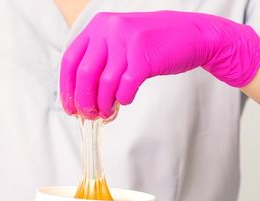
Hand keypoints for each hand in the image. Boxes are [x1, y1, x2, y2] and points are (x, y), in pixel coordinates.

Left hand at [59, 11, 259, 117]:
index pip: (70, 60)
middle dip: (84, 101)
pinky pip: (126, 87)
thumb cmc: (154, 43)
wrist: (193, 34)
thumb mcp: (121, 41)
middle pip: (84, 74)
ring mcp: (127, 41)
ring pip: (104, 84)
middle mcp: (110, 29)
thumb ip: (101, 59)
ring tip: (107, 113)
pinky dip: (123, 99)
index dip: (67, 88)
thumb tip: (80, 95)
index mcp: (99, 25)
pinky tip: (125, 101)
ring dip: (103, 104)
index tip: (70, 108)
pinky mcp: (144, 56)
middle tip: (88, 116)